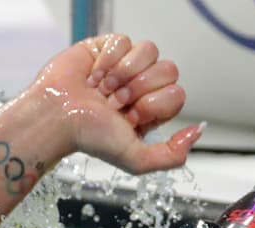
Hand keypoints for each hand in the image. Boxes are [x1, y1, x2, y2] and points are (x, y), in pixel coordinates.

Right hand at [24, 34, 202, 174]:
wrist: (56, 116)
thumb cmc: (89, 137)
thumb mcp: (136, 159)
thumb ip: (173, 156)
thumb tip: (198, 131)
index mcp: (152, 110)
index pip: (177, 93)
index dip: (154, 104)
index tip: (130, 117)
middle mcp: (142, 87)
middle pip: (168, 69)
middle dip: (140, 88)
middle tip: (116, 102)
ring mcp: (126, 65)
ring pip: (149, 50)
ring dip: (124, 73)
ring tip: (104, 89)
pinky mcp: (108, 47)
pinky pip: (125, 41)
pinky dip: (108, 61)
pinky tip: (94, 76)